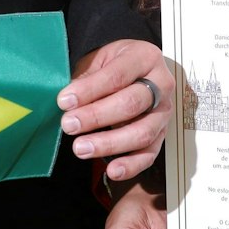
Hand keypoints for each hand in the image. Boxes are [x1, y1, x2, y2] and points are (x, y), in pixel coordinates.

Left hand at [58, 38, 170, 180]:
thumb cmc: (115, 64)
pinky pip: (149, 154)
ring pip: (142, 132)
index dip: (89, 90)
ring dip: (109, 143)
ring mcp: (163, 112)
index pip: (117, 76)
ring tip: (81, 148)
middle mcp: (161, 85)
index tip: (65, 101)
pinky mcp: (161, 135)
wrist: (135, 69)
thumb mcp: (99, 60)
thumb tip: (68, 102)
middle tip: (69, 124)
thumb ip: (85, 79)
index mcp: (145, 58)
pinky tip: (111, 170)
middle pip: (131, 104)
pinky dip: (131, 165)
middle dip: (96, 116)